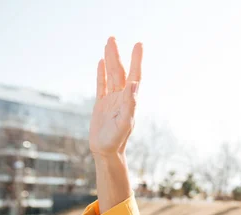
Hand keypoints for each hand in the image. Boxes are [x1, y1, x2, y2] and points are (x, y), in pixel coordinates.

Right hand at [89, 37, 142, 156]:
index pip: (134, 75)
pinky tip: (101, 62)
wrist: (106, 150)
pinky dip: (101, 73)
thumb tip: (135, 85)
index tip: (138, 45)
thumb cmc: (117, 139)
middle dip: (118, 55)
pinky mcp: (101, 104)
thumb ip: (130, 104)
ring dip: (110, 59)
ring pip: (111, 75)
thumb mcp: (125, 122)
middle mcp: (122, 97)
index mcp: (129, 100)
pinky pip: (101, 85)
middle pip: (120, 72)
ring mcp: (111, 100)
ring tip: (108, 43)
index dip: (137, 60)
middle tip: (112, 37)